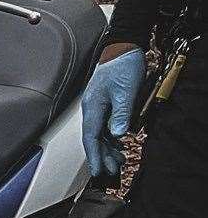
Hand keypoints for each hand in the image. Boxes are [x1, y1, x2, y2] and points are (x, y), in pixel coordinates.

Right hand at [81, 45, 146, 180]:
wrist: (122, 47)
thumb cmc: (122, 65)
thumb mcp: (126, 90)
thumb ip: (121, 114)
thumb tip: (117, 134)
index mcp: (93, 108)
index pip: (91, 138)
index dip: (95, 156)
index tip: (98, 171)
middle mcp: (92, 110)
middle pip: (94, 139)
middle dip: (102, 157)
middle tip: (112, 171)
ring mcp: (98, 107)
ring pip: (100, 134)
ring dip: (108, 149)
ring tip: (118, 161)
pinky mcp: (105, 104)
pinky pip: (105, 126)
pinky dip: (112, 138)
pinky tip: (119, 144)